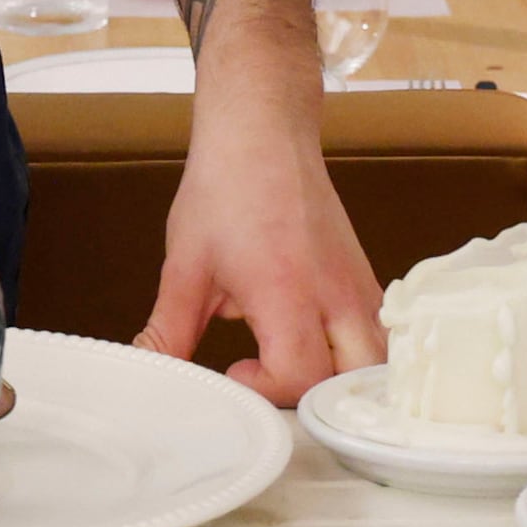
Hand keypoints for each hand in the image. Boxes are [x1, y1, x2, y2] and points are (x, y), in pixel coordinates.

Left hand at [143, 106, 384, 403]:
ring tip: (291, 363)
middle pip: (350, 381)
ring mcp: (355, 283)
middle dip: (308, 396)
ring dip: (337, 377)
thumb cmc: (227, 187)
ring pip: (374, 360)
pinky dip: (353, 352)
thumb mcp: (185, 266)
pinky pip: (376, 330)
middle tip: (268, 376)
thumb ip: (167, 330)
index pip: (299, 377)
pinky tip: (315, 342)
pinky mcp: (362, 275)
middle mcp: (334, 292)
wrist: (262, 130)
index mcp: (287, 291)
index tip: (233, 372)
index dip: (265, 391)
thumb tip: (149, 369)